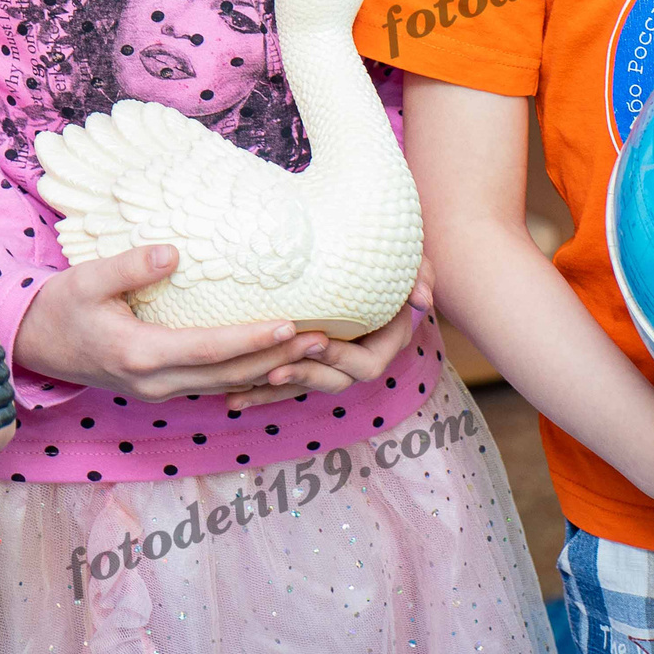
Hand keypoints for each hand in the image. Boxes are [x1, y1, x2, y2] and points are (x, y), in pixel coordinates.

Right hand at [12, 245, 333, 401]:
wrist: (32, 346)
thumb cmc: (60, 308)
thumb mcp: (86, 280)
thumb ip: (129, 267)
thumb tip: (174, 251)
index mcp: (139, 355)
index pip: (208, 349)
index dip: (252, 338)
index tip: (290, 324)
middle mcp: (155, 382)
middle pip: (229, 374)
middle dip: (278, 359)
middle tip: (323, 340)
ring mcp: (159, 391)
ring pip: (226, 385)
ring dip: (269, 370)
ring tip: (312, 351)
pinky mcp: (161, 388)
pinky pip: (213, 385)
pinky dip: (247, 377)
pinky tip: (275, 364)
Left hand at [223, 257, 434, 410]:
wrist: (367, 256)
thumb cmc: (391, 258)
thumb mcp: (412, 262)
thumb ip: (420, 276)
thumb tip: (420, 299)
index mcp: (386, 342)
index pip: (366, 364)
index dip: (341, 357)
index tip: (315, 340)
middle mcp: (358, 359)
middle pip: (334, 382)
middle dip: (303, 377)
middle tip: (274, 369)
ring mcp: (332, 364)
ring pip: (305, 387)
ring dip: (274, 392)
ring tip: (242, 392)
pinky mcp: (308, 362)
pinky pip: (287, 382)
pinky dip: (261, 391)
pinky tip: (233, 398)